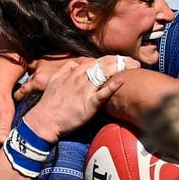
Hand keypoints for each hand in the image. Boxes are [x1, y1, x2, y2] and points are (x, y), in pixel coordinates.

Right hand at [24, 55, 139, 141]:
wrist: (44, 120)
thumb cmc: (49, 103)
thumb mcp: (54, 80)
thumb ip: (65, 70)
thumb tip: (75, 64)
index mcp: (73, 73)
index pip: (95, 61)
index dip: (110, 59)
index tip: (121, 59)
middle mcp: (80, 79)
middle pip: (103, 65)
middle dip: (120, 61)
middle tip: (134, 61)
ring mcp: (84, 91)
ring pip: (103, 75)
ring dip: (120, 69)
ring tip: (133, 66)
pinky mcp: (88, 105)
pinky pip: (101, 94)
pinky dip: (111, 87)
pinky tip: (121, 81)